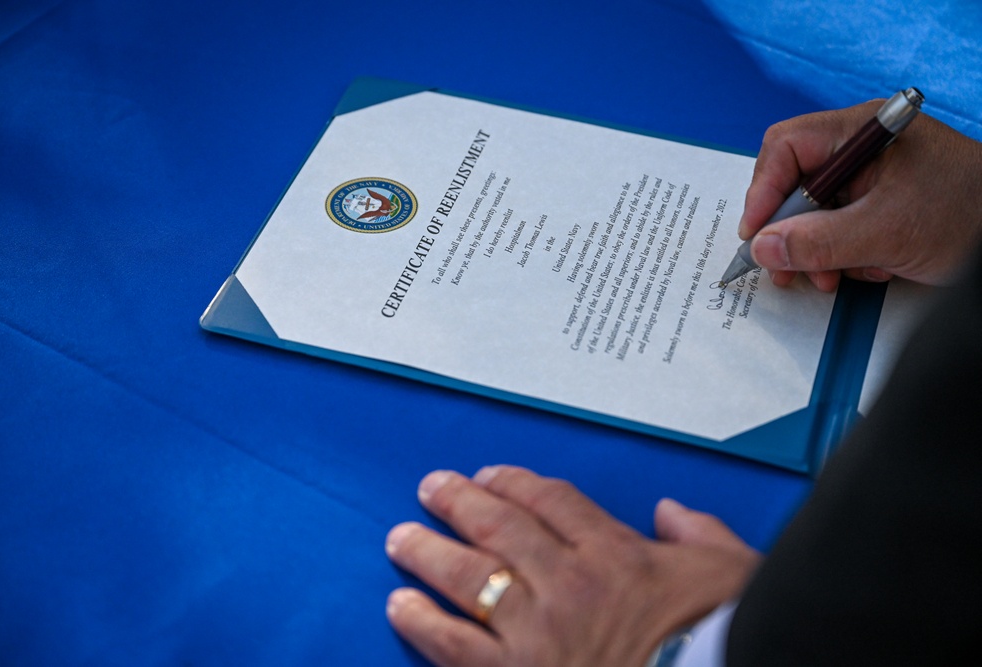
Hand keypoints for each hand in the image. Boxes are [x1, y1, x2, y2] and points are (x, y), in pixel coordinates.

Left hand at [385, 466, 759, 666]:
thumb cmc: (723, 638)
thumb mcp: (733, 574)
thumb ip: (699, 535)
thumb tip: (672, 513)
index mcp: (616, 555)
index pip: (549, 500)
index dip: (512, 481)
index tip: (489, 476)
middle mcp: (568, 585)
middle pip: (498, 527)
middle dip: (458, 502)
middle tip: (430, 488)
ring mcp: (538, 633)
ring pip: (468, 577)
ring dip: (428, 553)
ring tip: (401, 538)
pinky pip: (456, 645)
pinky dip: (424, 624)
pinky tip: (400, 607)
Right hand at [740, 100, 981, 290]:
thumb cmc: (970, 214)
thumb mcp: (886, 232)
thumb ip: (818, 241)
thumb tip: (763, 248)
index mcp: (863, 132)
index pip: (786, 148)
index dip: (763, 191)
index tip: (756, 235)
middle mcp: (863, 150)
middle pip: (795, 184)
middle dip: (790, 231)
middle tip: (785, 268)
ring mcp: (873, 178)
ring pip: (815, 213)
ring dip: (816, 251)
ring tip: (830, 278)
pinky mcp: (881, 205)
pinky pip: (840, 227)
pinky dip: (843, 255)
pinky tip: (867, 269)